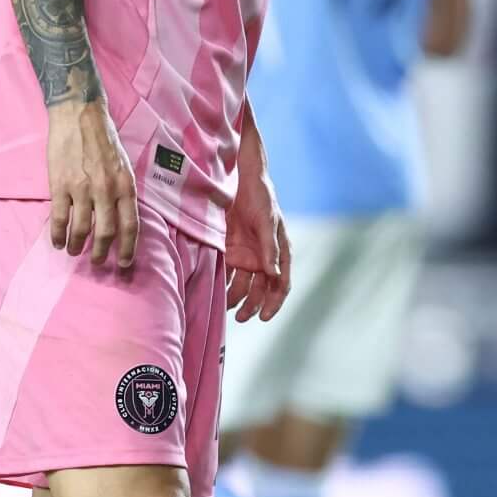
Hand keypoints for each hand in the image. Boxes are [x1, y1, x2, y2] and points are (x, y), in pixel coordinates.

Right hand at [47, 98, 138, 266]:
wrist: (79, 115)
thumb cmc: (104, 140)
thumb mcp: (124, 165)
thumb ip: (123, 191)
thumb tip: (121, 219)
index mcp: (125, 185)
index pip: (130, 225)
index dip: (128, 248)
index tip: (125, 262)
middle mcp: (106, 190)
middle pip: (105, 233)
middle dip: (101, 253)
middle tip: (97, 262)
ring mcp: (82, 188)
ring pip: (80, 229)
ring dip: (76, 245)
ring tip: (73, 252)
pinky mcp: (60, 184)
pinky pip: (59, 218)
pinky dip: (57, 234)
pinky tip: (56, 242)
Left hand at [225, 127, 290, 322]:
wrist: (241, 178)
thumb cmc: (261, 197)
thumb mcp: (266, 220)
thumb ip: (269, 248)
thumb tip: (274, 274)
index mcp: (279, 251)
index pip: (281, 283)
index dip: (274, 302)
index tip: (264, 317)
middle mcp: (265, 257)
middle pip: (262, 289)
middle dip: (253, 306)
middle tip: (241, 318)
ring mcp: (248, 255)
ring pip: (244, 285)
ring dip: (237, 298)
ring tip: (227, 308)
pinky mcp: (231, 250)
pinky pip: (228, 273)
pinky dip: (224, 284)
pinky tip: (216, 293)